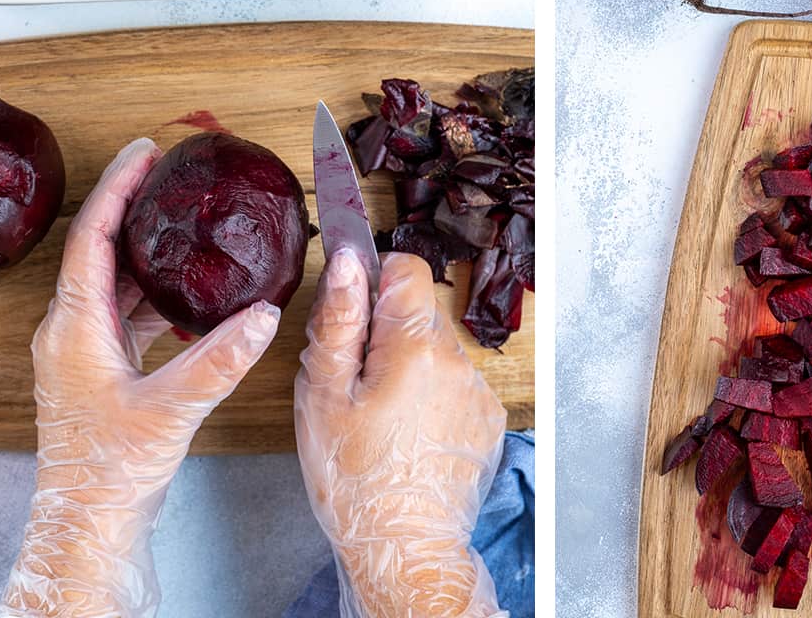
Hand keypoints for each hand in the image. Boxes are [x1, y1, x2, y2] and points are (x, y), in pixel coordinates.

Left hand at [1, 138, 280, 617]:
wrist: (91, 522)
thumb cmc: (110, 470)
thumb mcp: (171, 408)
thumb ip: (219, 359)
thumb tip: (263, 316)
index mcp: (75, 328)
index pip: (93, 237)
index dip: (118, 189)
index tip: (144, 153)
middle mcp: (72, 332)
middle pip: (101, 251)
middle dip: (134, 210)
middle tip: (169, 176)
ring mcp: (85, 352)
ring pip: (117, 285)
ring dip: (148, 253)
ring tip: (185, 225)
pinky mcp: (103, 371)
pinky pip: (129, 315)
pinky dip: (158, 296)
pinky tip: (193, 296)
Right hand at [295, 251, 507, 617]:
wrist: (404, 548)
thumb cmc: (356, 480)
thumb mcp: (323, 396)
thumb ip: (337, 321)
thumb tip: (347, 262)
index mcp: (416, 346)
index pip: (406, 267)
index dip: (374, 280)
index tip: (353, 314)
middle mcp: (458, 361)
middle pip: (419, 313)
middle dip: (386, 332)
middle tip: (355, 382)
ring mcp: (478, 392)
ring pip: (437, 351)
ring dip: (409, 366)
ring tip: (381, 416)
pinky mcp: (487, 418)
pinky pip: (455, 385)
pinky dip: (431, 396)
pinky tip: (408, 433)